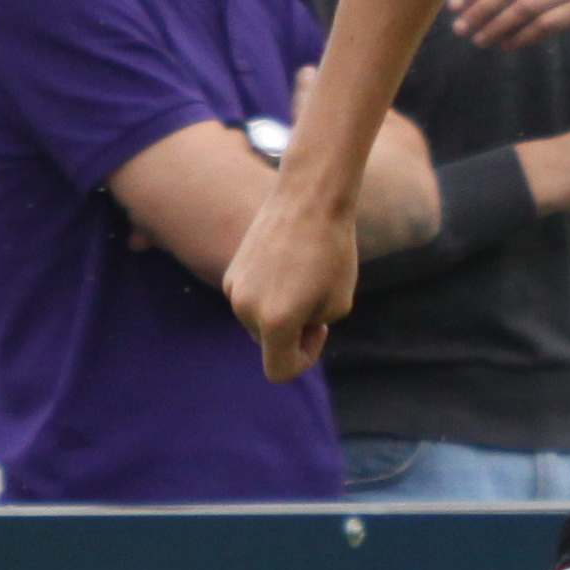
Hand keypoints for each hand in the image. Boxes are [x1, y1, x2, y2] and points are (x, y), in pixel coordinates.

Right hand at [226, 181, 359, 380]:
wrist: (309, 198)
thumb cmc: (333, 252)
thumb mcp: (337, 304)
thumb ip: (311, 328)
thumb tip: (288, 327)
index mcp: (275, 322)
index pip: (280, 371)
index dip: (304, 359)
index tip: (319, 330)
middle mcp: (246, 309)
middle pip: (271, 344)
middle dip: (295, 332)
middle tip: (317, 298)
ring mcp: (233, 290)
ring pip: (260, 322)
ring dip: (282, 312)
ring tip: (303, 278)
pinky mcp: (231, 273)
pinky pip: (252, 300)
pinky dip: (270, 294)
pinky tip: (288, 265)